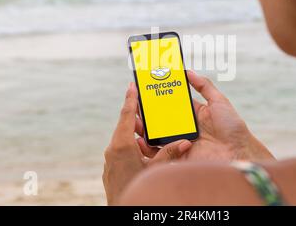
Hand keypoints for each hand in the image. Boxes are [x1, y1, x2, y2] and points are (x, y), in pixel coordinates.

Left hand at [103, 83, 191, 204]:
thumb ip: (169, 153)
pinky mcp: (112, 167)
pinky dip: (131, 144)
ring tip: (146, 126)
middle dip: (135, 115)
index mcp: (122, 145)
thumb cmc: (138, 189)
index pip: (126, 115)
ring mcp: (110, 159)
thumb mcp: (156, 170)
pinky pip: (121, 150)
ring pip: (123, 139)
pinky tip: (141, 149)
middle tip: (144, 104)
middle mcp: (113, 149)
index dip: (130, 99)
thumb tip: (185, 141)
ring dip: (134, 132)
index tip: (132, 85)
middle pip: (124, 125)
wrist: (122, 210)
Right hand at [135, 71, 273, 161]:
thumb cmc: (233, 128)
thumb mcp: (219, 102)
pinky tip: (140, 139)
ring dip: (145, 129)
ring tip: (134, 121)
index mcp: (194, 114)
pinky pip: (161, 153)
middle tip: (135, 105)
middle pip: (162, 119)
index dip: (160, 97)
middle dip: (148, 113)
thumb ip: (204, 86)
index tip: (147, 88)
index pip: (172, 103)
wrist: (238, 153)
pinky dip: (149, 148)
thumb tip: (188, 71)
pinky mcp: (179, 157)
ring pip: (158, 135)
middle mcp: (185, 128)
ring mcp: (181, 143)